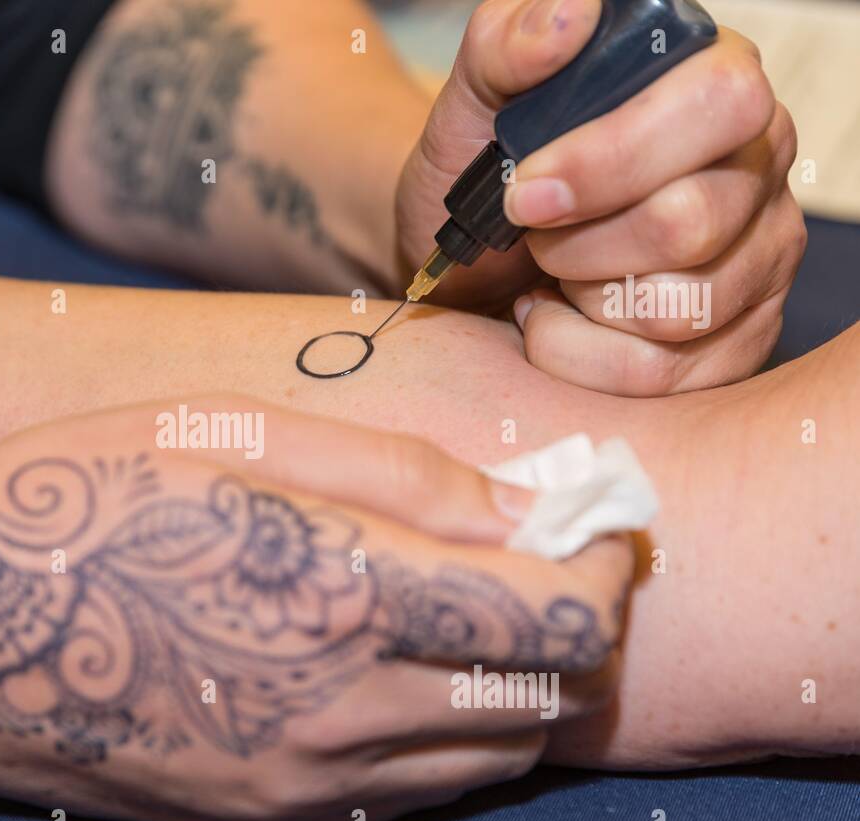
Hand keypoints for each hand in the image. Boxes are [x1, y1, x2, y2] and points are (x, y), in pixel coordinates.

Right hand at [0, 399, 633, 820]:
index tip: (594, 521)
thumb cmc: (74, 501)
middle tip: (531, 558)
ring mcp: (297, 785)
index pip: (558, 617)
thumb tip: (520, 502)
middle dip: (570, 626)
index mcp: (337, 597)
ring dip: (510, 684)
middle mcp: (335, 714)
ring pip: (485, 759)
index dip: (606, 564)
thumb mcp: (227, 430)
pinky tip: (377, 668)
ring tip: (455, 609)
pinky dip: (435, 734)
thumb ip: (393, 469)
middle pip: (541, 699)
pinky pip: (403, 792)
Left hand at [396, 0, 805, 395]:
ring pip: (679, 309)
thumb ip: (507, 44)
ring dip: (580, 302)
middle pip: (691, 223)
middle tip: (533, 235)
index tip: (526, 190)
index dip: (612, 158)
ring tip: (553, 273)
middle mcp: (755, 169)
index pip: (715, 106)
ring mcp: (758, 259)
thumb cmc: (485, 174)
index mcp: (711, 86)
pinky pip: (661, 374)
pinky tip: (560, 320)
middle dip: (579, 245)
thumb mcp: (473, 104)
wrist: (471, 262)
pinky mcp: (737, 341)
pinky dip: (579, 359)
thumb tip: (568, 12)